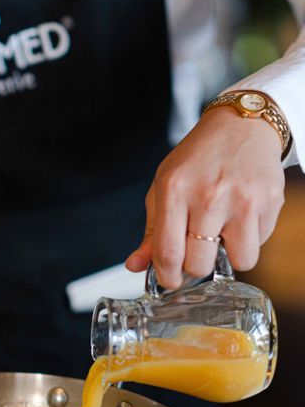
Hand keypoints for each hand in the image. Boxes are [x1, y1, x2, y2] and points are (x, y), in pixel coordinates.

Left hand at [125, 107, 285, 288]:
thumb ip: (152, 232)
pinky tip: (241, 218)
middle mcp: (209, 195)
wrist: (241, 126)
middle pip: (200, 265)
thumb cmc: (198, 159)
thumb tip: (136, 266)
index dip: (168, 277)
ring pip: (238, 262)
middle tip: (197, 251)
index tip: (170, 280)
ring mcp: (243, 199)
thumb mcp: (164, 187)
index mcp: (175, 190)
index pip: (168, 253)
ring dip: (229, 257)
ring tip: (222, 236)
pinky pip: (258, 244)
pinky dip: (249, 240)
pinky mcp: (270, 201)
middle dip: (196, 267)